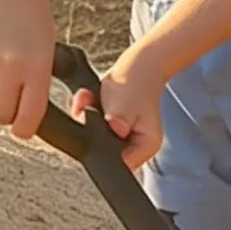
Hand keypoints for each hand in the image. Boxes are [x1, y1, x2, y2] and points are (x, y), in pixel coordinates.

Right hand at [0, 0, 55, 138]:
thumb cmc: (31, 23)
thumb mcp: (45, 52)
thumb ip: (36, 86)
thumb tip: (22, 122)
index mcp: (37, 67)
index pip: (27, 118)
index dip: (22, 130)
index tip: (20, 130)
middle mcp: (10, 63)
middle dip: (3, 111)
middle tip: (7, 96)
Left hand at [77, 48, 166, 170]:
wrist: (137, 65)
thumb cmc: (137, 82)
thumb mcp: (126, 101)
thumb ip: (118, 119)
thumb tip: (113, 130)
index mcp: (145, 146)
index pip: (120, 163)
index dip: (102, 149)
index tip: (96, 128)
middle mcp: (134, 146)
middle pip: (103, 152)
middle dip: (90, 129)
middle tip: (92, 108)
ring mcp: (121, 138)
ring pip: (93, 139)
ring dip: (85, 117)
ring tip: (90, 99)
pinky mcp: (109, 128)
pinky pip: (89, 127)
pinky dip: (85, 112)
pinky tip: (89, 99)